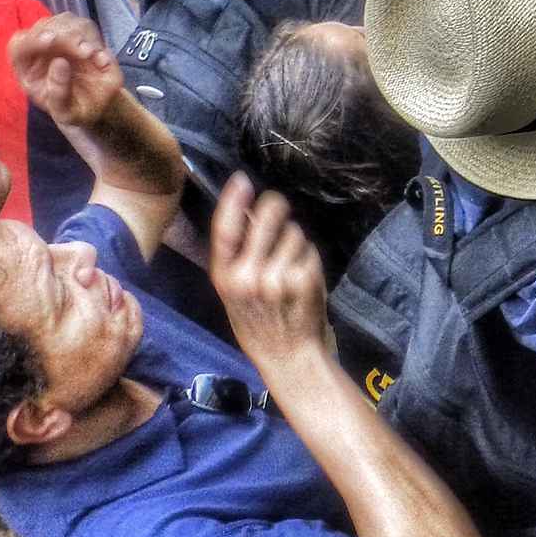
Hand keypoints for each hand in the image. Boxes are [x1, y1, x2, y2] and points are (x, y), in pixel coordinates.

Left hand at [8, 14, 121, 128]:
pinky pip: (86, 27)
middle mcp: (41, 51)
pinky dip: (95, 38)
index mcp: (28, 69)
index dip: (31, 40)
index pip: (19, 45)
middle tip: (84, 51)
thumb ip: (58, 91)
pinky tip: (100, 58)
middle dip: (64, 36)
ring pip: (66, 21)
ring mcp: (62, 41)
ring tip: (90, 53)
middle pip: (44, 27)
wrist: (95, 106)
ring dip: (80, 33)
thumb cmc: (73, 110)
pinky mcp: (82, 37)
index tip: (50, 39)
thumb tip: (59, 62)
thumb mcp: (64, 112)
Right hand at [209, 175, 331, 367]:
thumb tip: (248, 211)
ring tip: (290, 272)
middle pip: (267, 217)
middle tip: (280, 213)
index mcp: (224, 278)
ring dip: (296, 245)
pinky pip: (311, 250)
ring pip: (294, 232)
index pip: (225, 231)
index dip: (232, 201)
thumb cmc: (261, 322)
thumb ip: (239, 257)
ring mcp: (275, 277)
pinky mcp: (303, 279)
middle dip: (277, 209)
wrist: (287, 356)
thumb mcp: (235, 293)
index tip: (242, 180)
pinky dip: (311, 259)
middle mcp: (246, 276)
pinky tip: (304, 281)